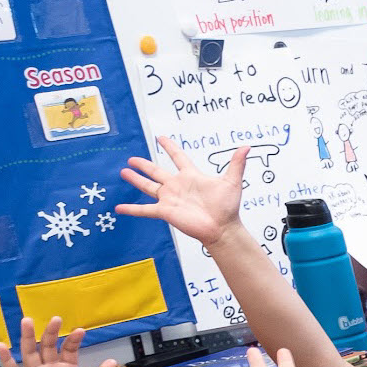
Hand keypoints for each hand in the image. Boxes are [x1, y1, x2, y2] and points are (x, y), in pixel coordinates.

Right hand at [0, 318, 117, 366]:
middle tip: (56, 319)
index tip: (80, 331)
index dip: (73, 340)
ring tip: (27, 320)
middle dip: (52, 332)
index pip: (69, 349)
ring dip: (28, 337)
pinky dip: (6, 359)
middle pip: (49, 346)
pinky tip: (1, 346)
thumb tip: (112, 360)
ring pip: (30, 352)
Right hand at [116, 137, 250, 246]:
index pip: (178, 157)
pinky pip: (144, 210)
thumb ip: (236, 164)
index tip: (160, 138)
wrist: (222, 228)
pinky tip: (119, 208)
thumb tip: (247, 147)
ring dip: (136, 180)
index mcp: (191, 176)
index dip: (169, 147)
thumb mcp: (231, 182)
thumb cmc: (227, 207)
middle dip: (144, 165)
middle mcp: (177, 185)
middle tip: (131, 159)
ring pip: (148, 186)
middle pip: (156, 171)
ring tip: (123, 172)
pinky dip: (132, 209)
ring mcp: (170, 198)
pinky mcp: (165, 211)